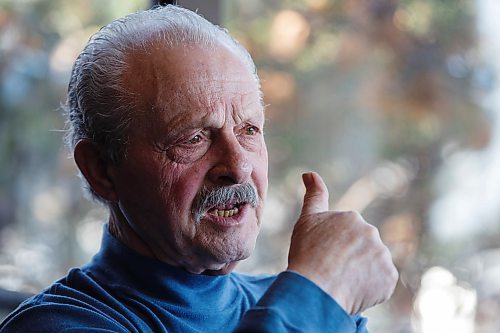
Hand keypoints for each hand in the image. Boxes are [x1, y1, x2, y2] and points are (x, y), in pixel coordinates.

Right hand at [287, 172, 397, 313]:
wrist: (316, 288)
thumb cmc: (307, 254)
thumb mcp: (306, 220)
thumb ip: (313, 195)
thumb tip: (309, 173)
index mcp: (351, 217)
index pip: (344, 236)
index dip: (332, 249)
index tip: (323, 258)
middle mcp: (371, 232)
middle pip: (360, 250)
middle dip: (349, 260)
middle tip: (330, 272)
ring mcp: (382, 254)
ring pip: (371, 266)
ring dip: (360, 274)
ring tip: (341, 283)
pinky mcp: (389, 277)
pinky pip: (380, 283)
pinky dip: (369, 289)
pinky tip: (353, 291)